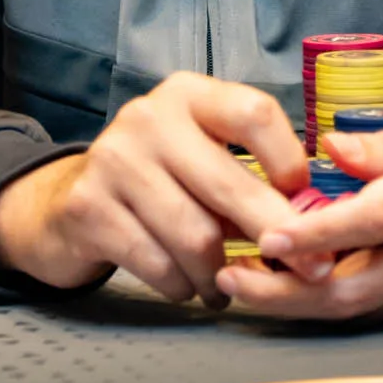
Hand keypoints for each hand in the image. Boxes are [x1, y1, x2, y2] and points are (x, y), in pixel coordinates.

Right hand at [0, 72, 313, 307]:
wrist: (68, 200)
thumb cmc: (160, 178)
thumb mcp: (202, 152)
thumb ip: (251, 171)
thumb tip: (314, 219)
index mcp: (187, 94)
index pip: (254, 112)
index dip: (288, 161)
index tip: (303, 199)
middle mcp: (148, 117)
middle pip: (229, 184)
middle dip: (276, 235)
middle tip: (310, 269)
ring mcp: (113, 160)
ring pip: (195, 236)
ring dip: (223, 274)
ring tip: (231, 286)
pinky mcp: (89, 208)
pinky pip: (159, 264)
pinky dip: (184, 287)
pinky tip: (190, 287)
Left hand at [218, 108, 382, 321]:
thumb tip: (332, 148)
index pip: (370, 221)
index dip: (313, 235)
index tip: (265, 235)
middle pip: (350, 290)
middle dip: (283, 292)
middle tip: (231, 277)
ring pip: (362, 308)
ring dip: (302, 301)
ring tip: (250, 281)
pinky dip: (343, 299)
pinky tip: (310, 281)